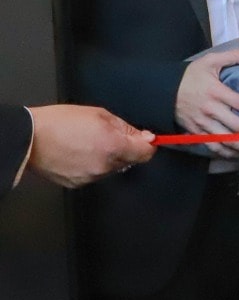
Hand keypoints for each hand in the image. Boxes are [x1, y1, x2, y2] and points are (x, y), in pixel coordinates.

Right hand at [26, 105, 154, 187]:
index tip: (145, 139)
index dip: (147, 145)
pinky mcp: (78, 184)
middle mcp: (105, 166)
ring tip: (87, 144)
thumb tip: (145, 137)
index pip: (146, 153)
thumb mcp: (99, 115)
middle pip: (129, 161)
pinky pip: (94, 174)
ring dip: (107, 158)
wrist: (29, 138)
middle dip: (124, 149)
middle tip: (105, 135)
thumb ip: (125, 128)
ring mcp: (91, 177)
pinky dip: (92, 165)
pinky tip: (78, 154)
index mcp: (113, 146)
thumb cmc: (60, 123)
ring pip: (111, 168)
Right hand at [175, 48, 238, 156]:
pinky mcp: (195, 131)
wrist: (162, 89)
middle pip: (235, 126)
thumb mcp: (210, 61)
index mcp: (216, 92)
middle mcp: (210, 109)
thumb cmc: (190, 75)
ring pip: (225, 140)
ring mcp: (202, 123)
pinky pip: (212, 146)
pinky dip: (226, 153)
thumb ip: (234, 56)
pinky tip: (238, 155)